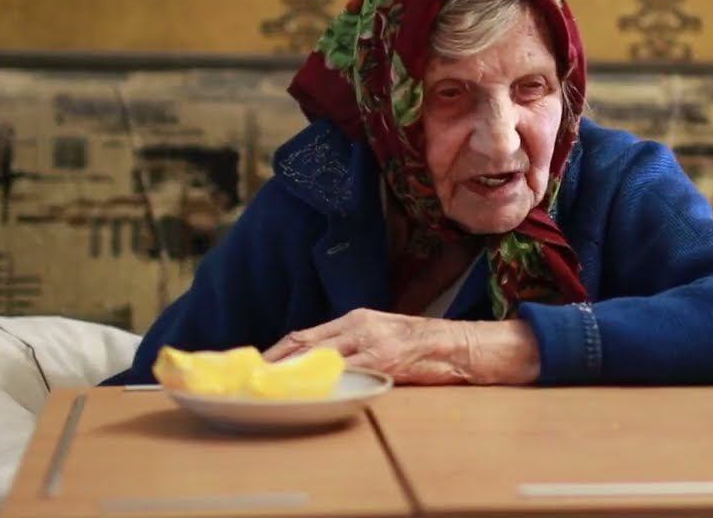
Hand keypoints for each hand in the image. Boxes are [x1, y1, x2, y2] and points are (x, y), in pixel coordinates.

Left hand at [262, 308, 540, 384]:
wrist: (463, 345)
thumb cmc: (425, 345)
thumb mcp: (384, 335)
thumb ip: (355, 345)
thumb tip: (323, 364)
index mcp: (357, 318)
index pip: (305, 334)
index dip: (277, 350)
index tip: (255, 365)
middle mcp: (359, 325)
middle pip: (304, 343)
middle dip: (274, 362)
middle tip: (249, 379)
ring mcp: (371, 342)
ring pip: (319, 357)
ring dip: (292, 374)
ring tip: (268, 389)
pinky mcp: (385, 361)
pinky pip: (346, 374)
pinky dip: (323, 384)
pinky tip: (307, 394)